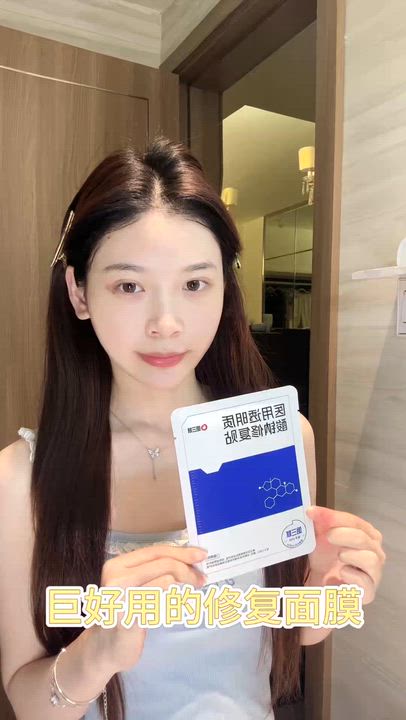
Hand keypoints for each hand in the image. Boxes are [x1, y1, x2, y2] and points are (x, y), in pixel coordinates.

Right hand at [96, 544, 207, 672]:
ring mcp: (122, 597)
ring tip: (194, 589)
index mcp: (117, 565)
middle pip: (163, 562)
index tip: (200, 554)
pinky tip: (180, 605)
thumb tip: (187, 559)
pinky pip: (163, 601)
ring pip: (166, 578)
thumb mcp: (133, 586)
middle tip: (202, 577)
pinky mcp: (131, 616)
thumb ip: (152, 572)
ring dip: (186, 582)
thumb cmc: (123, 615)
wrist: (103, 649)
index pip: (155, 551)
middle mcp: (116, 577)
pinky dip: (176, 600)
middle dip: (187, 567)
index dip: (181, 551)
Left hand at [305, 505, 385, 604]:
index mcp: (366, 534)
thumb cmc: (325, 557)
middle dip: (345, 535)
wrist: (319, 583)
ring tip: (339, 555)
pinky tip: (342, 573)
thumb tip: (312, 511)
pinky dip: (352, 576)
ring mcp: (374, 573)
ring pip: (371, 559)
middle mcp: (375, 552)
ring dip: (352, 555)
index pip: (354, 521)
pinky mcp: (368, 593)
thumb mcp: (320, 536)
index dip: (333, 517)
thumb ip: (319, 522)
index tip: (312, 513)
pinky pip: (365, 582)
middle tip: (329, 536)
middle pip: (364, 539)